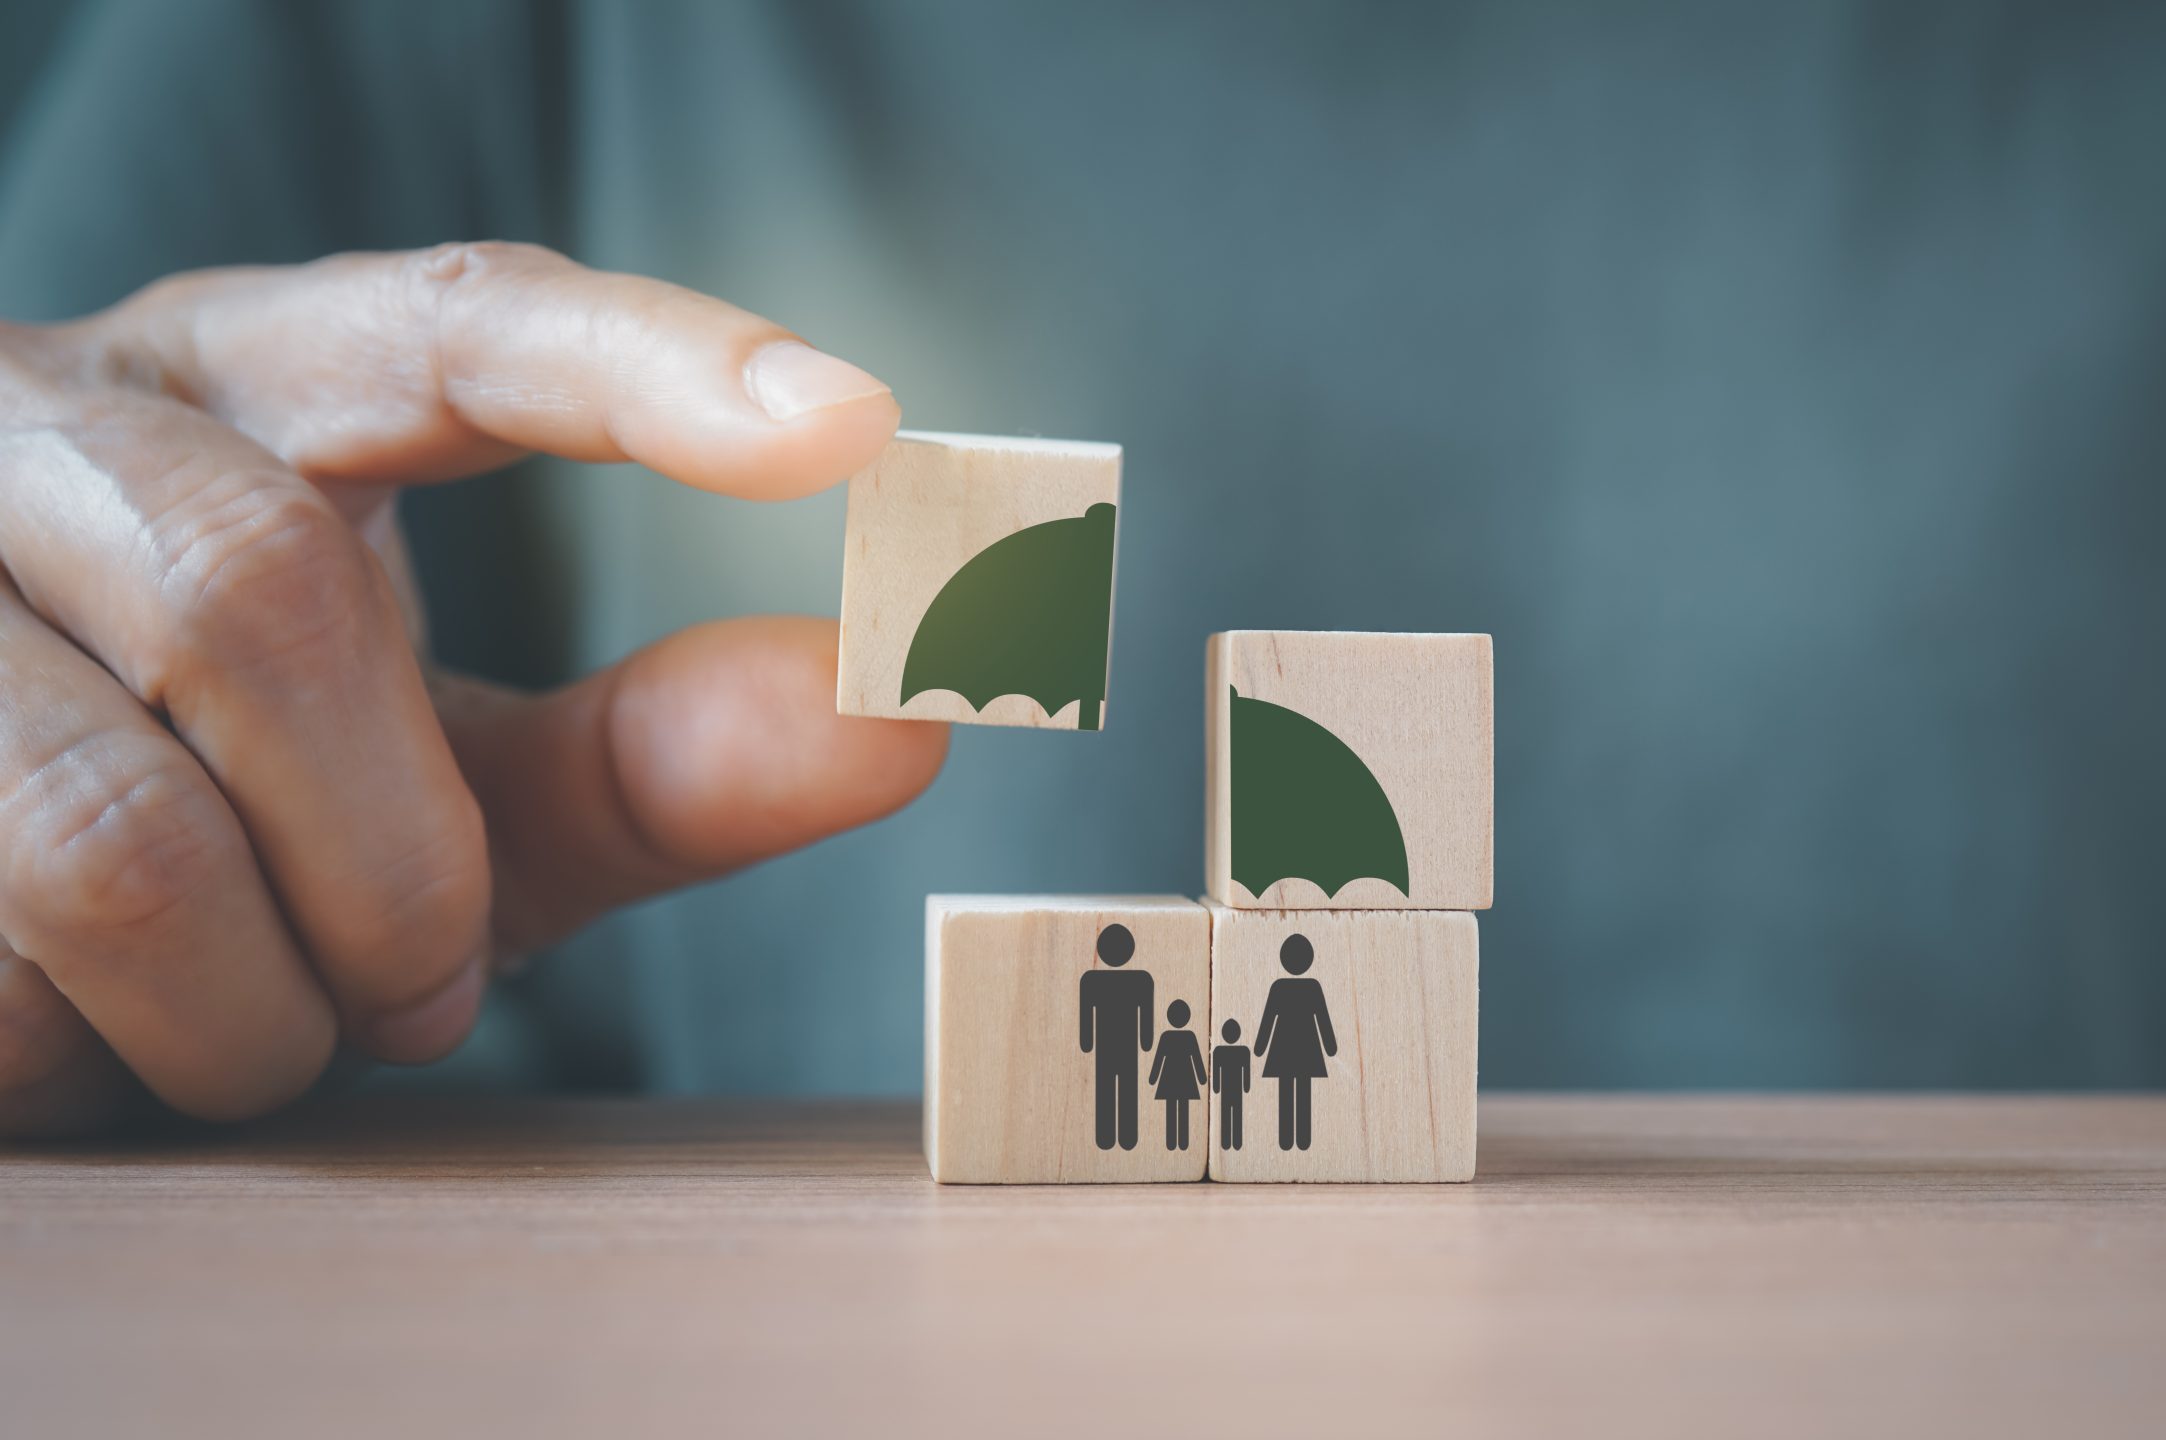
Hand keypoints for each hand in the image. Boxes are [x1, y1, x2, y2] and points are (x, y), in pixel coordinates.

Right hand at [0, 243, 946, 1137]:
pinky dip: (89, 1060)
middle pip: (270, 603)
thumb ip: (653, 759)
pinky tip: (81, 1027)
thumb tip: (904, 719)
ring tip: (255, 1018)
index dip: (654, 364)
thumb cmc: (233, 794)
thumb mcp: (441, 775)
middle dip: (394, 865)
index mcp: (244, 379)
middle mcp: (48, 423)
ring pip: (116, 834)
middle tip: (417, 983)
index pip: (462, 319)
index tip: (855, 424)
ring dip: (244, 1002)